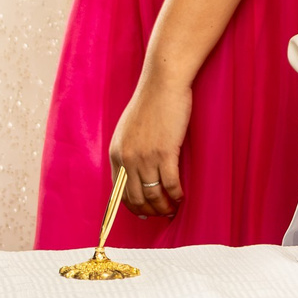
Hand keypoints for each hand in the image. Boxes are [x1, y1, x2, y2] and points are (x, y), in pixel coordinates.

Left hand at [108, 72, 191, 217]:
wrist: (162, 84)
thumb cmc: (150, 104)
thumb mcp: (128, 130)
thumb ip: (128, 151)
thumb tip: (136, 173)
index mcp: (116, 153)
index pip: (119, 191)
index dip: (133, 206)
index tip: (143, 213)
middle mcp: (127, 158)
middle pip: (136, 197)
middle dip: (150, 211)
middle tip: (162, 213)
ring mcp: (145, 157)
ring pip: (154, 194)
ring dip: (164, 206)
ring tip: (173, 208)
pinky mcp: (165, 153)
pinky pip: (170, 184)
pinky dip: (177, 195)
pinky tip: (182, 196)